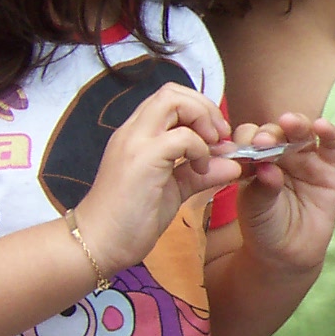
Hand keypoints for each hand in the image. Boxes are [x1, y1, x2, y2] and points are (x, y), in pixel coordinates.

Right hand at [74, 83, 238, 273]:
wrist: (98, 243)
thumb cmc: (133, 217)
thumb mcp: (175, 188)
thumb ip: (202, 172)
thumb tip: (235, 164)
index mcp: (138, 134)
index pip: (170, 97)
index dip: (199, 109)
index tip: (216, 137)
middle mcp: (133, 131)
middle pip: (172, 91)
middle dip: (205, 108)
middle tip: (219, 137)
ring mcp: (135, 142)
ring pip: (172, 101)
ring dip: (202, 120)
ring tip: (211, 148)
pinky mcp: (141, 160)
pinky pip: (181, 137)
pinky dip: (199, 148)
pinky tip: (199, 170)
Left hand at [232, 114, 334, 276]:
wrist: (288, 253)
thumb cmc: (264, 228)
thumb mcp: (255, 210)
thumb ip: (261, 188)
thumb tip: (267, 168)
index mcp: (253, 160)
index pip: (247, 139)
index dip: (245, 140)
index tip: (242, 149)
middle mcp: (279, 155)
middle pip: (274, 131)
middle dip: (268, 133)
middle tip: (262, 142)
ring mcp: (305, 160)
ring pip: (301, 133)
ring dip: (296, 125)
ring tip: (289, 123)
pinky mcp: (329, 168)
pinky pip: (330, 146)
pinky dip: (328, 133)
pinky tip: (321, 126)